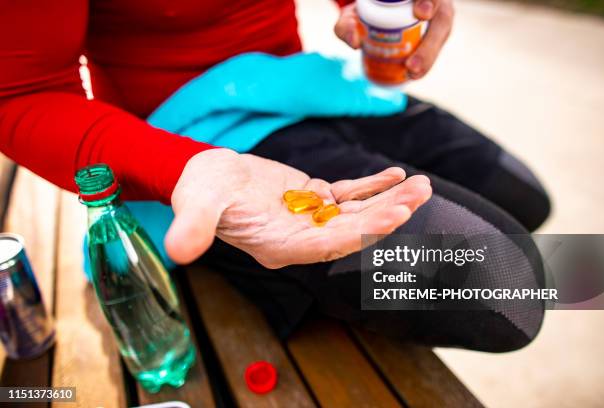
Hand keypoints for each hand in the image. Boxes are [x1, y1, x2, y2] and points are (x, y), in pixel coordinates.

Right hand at [166, 148, 431, 267]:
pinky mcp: (313, 198)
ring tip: (421, 186)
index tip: (393, 219)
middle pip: (350, 231)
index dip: (360, 234)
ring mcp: (309, 218)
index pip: (326, 246)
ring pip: (355, 212)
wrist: (204, 176)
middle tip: (419, 198)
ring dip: (388, 200)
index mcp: (277, 246)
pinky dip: (371, 186)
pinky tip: (396, 175)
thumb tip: (178, 251)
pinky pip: (348, 194)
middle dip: (385, 216)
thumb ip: (193, 228)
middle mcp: (300, 238)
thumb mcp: (194, 206)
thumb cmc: (198, 191)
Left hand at [334, 0, 454, 79]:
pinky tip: (416, 74)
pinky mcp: (438, 31)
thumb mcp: (351, 16)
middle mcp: (431, 0)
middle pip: (441, 17)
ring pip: (442, 32)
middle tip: (411, 66)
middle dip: (429, 45)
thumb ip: (346, 25)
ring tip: (413, 74)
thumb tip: (355, 43)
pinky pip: (437, 45)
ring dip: (429, 57)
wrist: (377, 10)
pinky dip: (427, 62)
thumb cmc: (366, 9)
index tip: (421, 14)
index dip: (428, 2)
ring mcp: (438, 13)